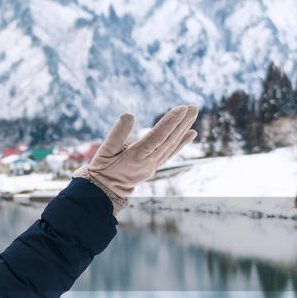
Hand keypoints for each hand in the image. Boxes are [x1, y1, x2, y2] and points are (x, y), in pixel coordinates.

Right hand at [74, 104, 197, 214]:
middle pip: (169, 139)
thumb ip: (117, 134)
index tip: (182, 108)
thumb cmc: (103, 169)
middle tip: (194, 107)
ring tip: (193, 113)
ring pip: (172, 145)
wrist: (105, 191)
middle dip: (182, 122)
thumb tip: (128, 115)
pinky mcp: (154, 166)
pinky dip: (182, 142)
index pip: (158, 136)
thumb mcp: (105, 151)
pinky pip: (171, 153)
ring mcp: (153, 165)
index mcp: (137, 156)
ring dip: (184, 128)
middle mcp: (149, 161)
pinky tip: (191, 133)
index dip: (170, 122)